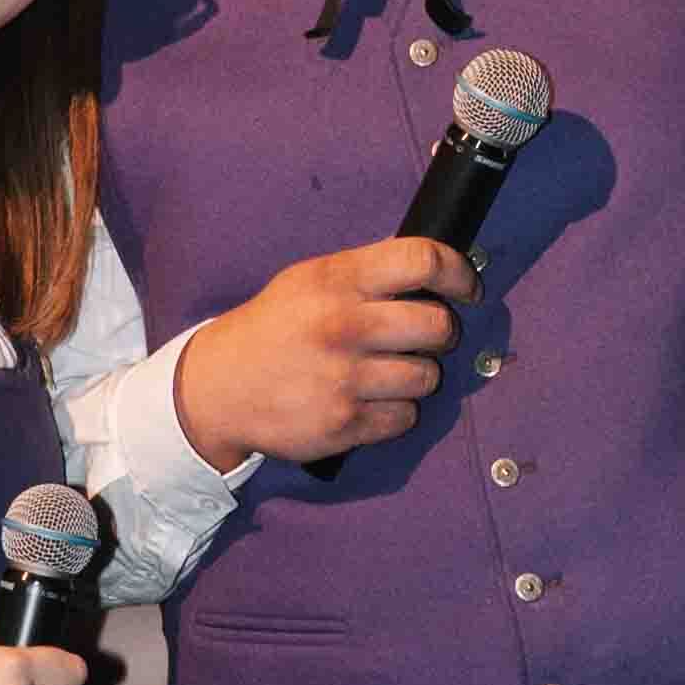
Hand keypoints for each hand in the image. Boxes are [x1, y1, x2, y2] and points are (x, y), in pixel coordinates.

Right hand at [174, 239, 473, 471]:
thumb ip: (365, 274)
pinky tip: (368, 401)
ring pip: (427, 377)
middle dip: (440, 332)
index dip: (457, 271)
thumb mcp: (308, 281)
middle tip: (422, 338)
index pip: (422, 260)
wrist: (218, 388)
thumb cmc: (272, 329)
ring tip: (385, 373)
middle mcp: (344, 326)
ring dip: (416, 376)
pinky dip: (396, 412)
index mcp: (337, 280)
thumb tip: (433, 268)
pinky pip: (405, 417)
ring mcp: (344, 379)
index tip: (466, 287)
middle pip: (438, 325)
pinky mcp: (344, 424)